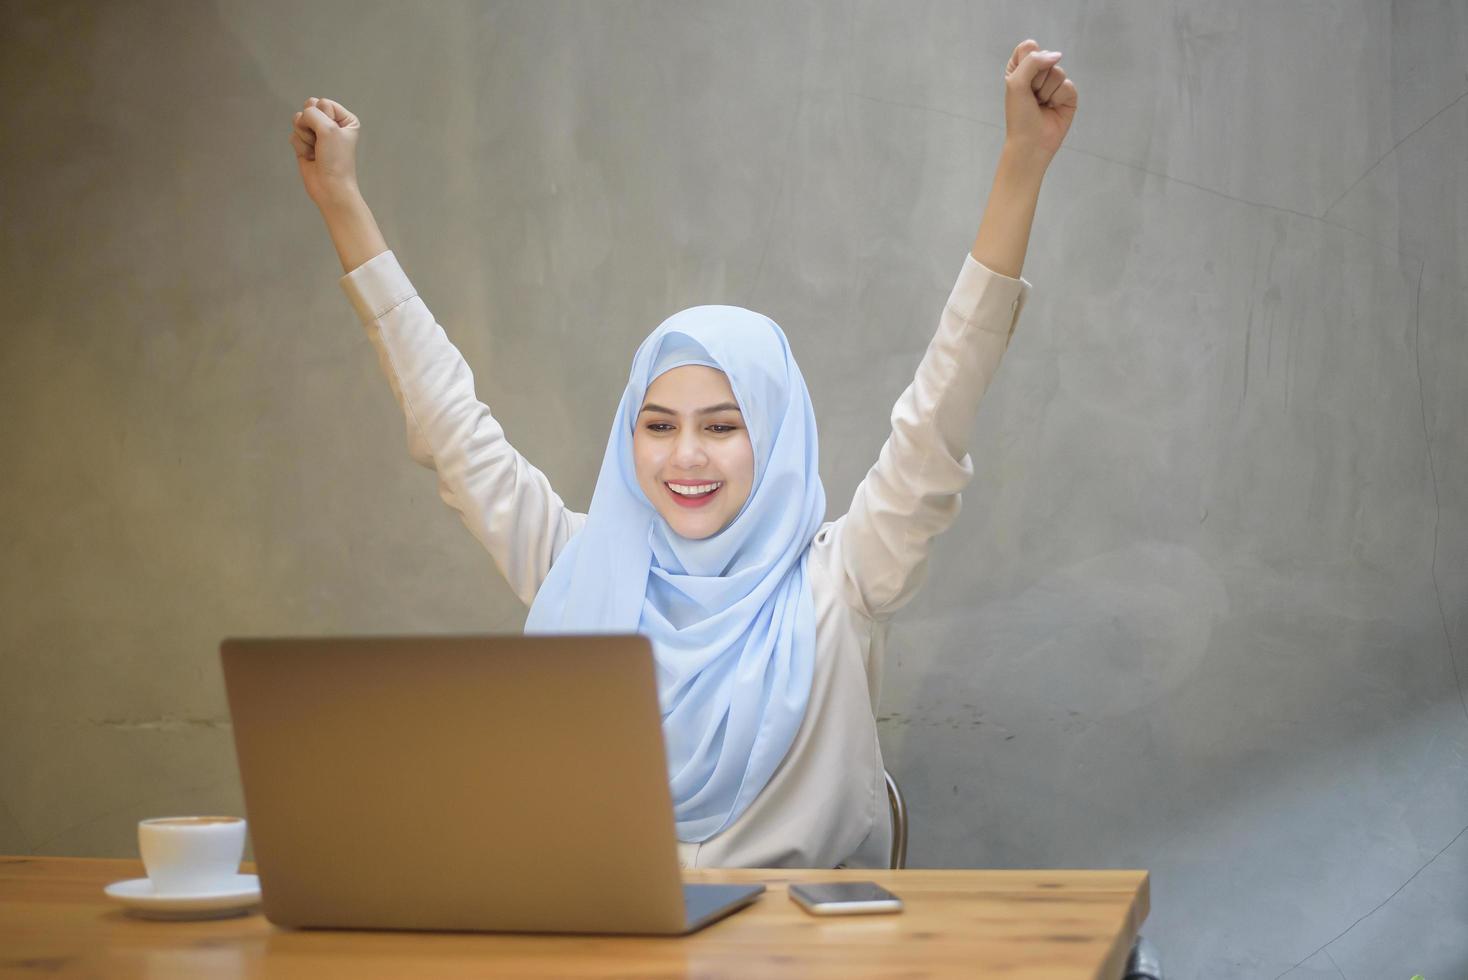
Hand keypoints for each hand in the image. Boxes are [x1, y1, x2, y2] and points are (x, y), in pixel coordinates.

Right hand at [289, 97, 361, 207]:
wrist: (329, 186)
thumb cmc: (336, 160)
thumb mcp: (329, 129)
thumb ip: (312, 112)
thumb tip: (301, 116)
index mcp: (345, 119)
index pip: (323, 102)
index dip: (323, 117)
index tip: (331, 135)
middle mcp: (332, 124)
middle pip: (309, 109)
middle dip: (310, 125)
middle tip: (321, 141)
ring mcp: (317, 134)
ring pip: (299, 121)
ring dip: (305, 137)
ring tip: (316, 150)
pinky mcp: (305, 144)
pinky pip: (294, 134)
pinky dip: (300, 146)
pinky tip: (310, 156)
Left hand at [1002, 40, 1077, 166]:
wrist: (1031, 142)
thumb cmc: (1019, 115)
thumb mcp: (1016, 82)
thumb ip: (1033, 61)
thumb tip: (1058, 55)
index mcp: (1021, 69)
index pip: (1029, 46)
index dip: (1027, 61)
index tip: (1021, 80)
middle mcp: (1038, 74)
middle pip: (1046, 57)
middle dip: (1037, 79)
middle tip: (1031, 96)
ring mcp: (1054, 84)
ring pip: (1058, 71)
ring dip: (1047, 91)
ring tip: (1041, 104)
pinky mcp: (1068, 95)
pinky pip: (1068, 85)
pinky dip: (1059, 98)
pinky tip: (1052, 108)